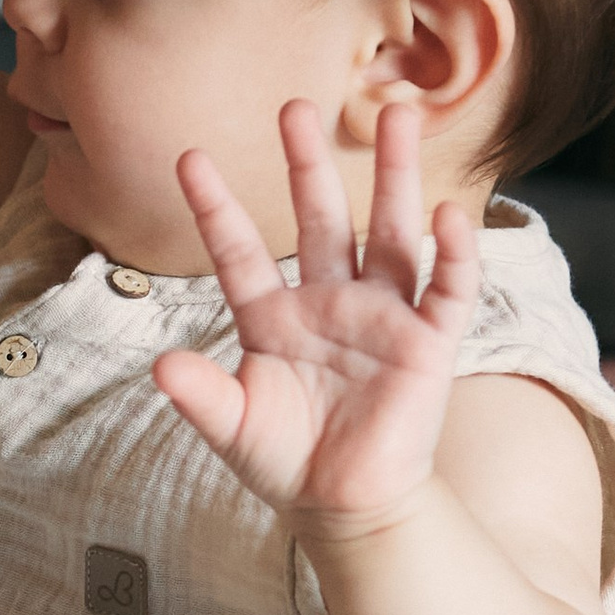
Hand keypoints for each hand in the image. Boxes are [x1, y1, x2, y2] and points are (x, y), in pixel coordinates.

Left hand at [154, 98, 481, 524]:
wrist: (346, 508)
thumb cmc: (286, 462)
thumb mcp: (233, 427)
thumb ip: (201, 395)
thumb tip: (160, 365)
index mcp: (274, 317)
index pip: (240, 251)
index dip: (215, 207)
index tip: (188, 157)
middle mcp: (329, 302)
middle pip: (322, 218)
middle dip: (308, 164)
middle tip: (296, 106)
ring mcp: (383, 316)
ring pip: (391, 230)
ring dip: (394, 175)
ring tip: (397, 114)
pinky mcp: (429, 342)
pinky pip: (446, 287)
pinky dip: (454, 252)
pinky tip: (449, 212)